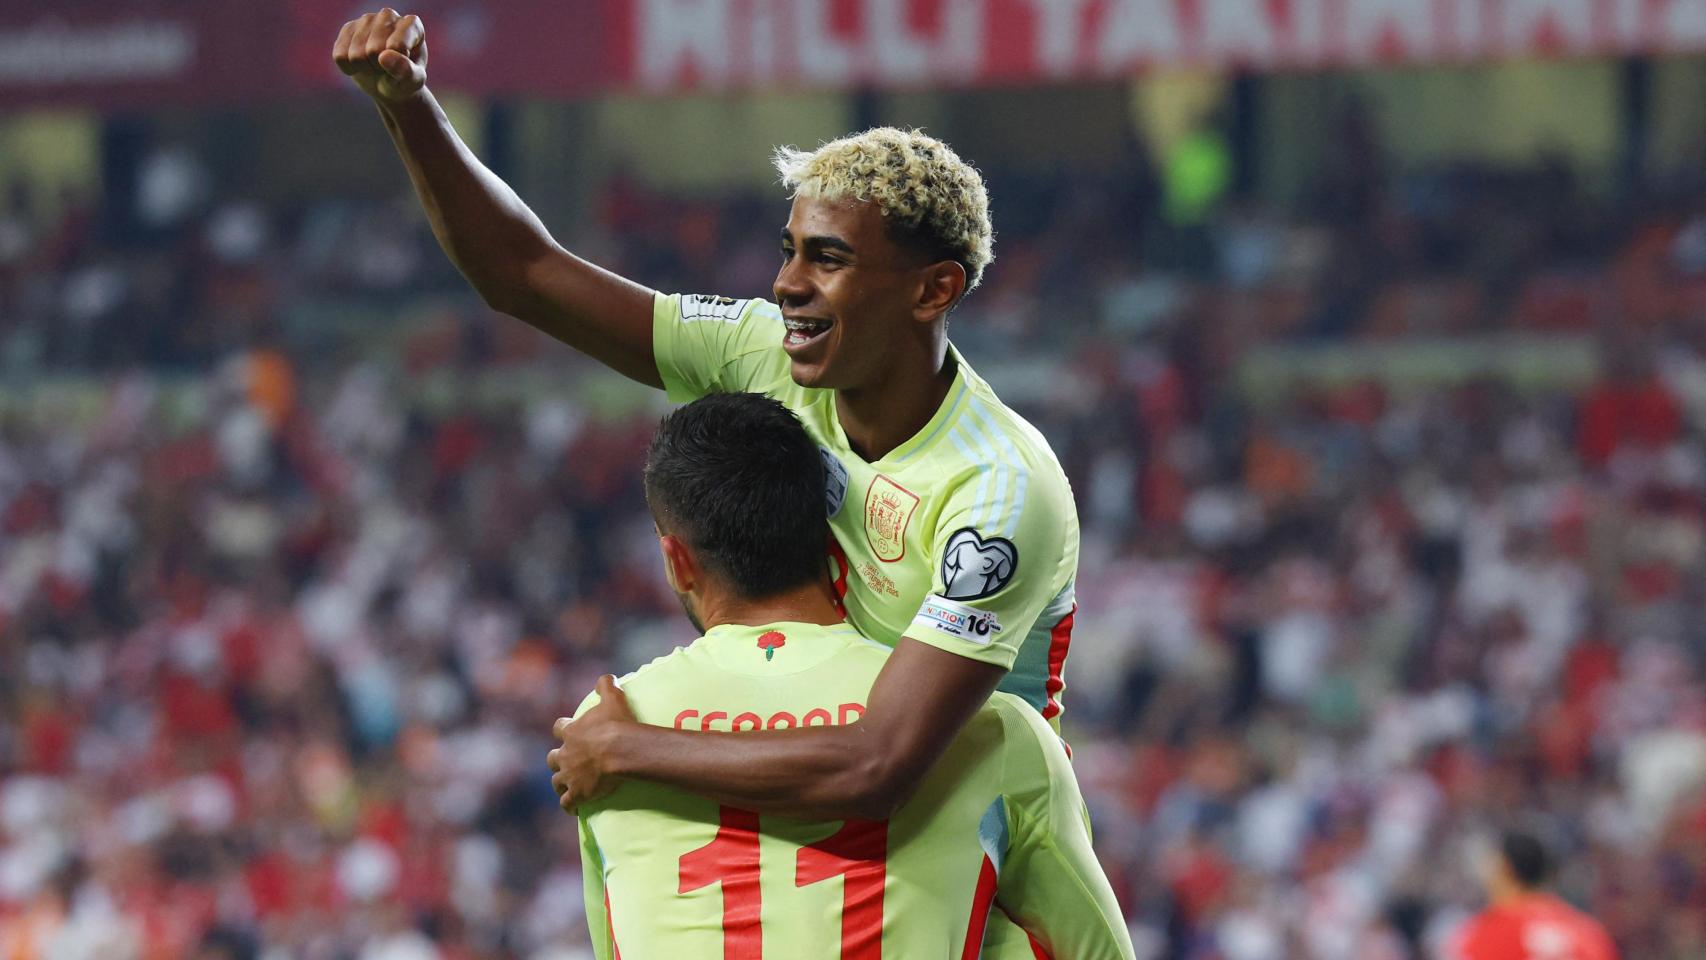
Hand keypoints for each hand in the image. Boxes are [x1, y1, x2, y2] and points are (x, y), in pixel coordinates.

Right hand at [333, 8, 427, 102]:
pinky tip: (361, 64)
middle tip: (387, 67)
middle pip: (374, 50)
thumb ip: (405, 70)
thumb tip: (383, 56)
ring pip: (356, 54)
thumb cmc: (405, 79)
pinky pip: (340, 56)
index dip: (397, 65)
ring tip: (375, 64)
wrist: (389, 84)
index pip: (397, 46)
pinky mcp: (347, 28)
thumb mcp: (413, 80)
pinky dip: (349, 68)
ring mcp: (366, 19)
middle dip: (379, 67)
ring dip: (365, 68)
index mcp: (411, 24)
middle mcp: (388, 16)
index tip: (404, 66)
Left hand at [547, 675, 635, 813]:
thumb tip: (606, 677)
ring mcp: (569, 775)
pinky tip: (574, 809)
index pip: (559, 729)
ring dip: (561, 783)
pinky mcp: (576, 793)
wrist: (620, 751)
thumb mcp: (613, 698)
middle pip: (553, 758)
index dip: (563, 730)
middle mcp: (565, 754)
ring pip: (556, 781)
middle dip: (558, 760)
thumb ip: (607, 685)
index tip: (568, 732)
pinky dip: (569, 806)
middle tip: (568, 762)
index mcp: (571, 732)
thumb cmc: (616, 724)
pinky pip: (567, 803)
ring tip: (568, 787)